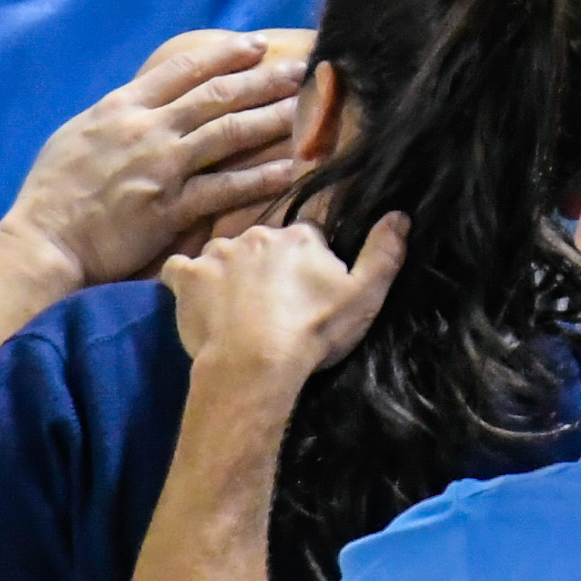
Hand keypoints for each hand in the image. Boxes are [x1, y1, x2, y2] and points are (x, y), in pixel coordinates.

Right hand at [3, 29, 312, 289]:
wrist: (42, 241)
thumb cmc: (54, 191)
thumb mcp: (79, 134)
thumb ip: (118, 115)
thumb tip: (147, 100)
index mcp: (122, 107)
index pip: (182, 69)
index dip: (224, 54)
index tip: (257, 45)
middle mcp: (147, 129)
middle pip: (217, 95)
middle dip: (264, 78)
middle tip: (302, 68)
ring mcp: (162, 168)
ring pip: (229, 133)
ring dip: (273, 118)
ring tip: (307, 108)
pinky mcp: (171, 208)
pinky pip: (227, 188)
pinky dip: (262, 178)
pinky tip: (292, 170)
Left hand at [160, 213, 409, 377]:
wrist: (254, 366)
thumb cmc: (312, 332)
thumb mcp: (364, 297)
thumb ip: (384, 253)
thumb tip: (400, 215)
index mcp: (300, 236)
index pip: (307, 238)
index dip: (308, 264)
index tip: (308, 292)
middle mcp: (257, 234)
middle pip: (264, 245)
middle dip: (267, 267)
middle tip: (274, 307)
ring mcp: (217, 254)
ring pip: (224, 255)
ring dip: (229, 274)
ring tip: (236, 312)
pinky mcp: (187, 277)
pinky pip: (180, 269)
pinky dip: (186, 281)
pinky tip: (195, 301)